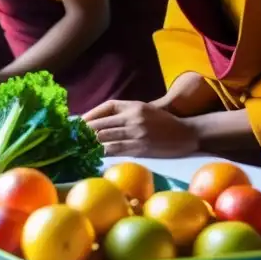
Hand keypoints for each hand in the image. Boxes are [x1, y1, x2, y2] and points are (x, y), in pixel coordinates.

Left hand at [83, 100, 198, 157]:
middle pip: (102, 123)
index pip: (107, 106)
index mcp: (135, 105)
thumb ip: (128, 113)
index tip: (80, 121)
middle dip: (85, 130)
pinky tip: (93, 154)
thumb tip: (103, 121)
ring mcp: (136, 133)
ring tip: (78, 146)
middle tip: (72, 137)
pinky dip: (102, 151)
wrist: (188, 134)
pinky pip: (115, 149)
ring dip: (89, 142)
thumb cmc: (166, 123)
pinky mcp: (139, 148)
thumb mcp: (147, 110)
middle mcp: (133, 117)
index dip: (91, 114)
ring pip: (106, 137)